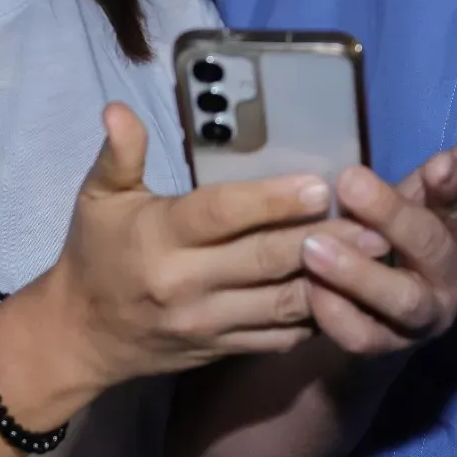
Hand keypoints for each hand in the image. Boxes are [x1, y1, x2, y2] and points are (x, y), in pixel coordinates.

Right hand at [46, 104, 387, 389]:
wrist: (80, 337)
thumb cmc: (94, 254)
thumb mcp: (97, 198)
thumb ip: (119, 154)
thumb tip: (117, 107)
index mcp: (159, 238)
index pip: (221, 215)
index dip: (271, 201)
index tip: (317, 185)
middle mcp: (187, 284)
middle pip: (265, 260)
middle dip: (323, 240)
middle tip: (374, 220)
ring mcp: (208, 323)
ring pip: (281, 302)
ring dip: (332, 280)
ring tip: (376, 253)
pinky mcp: (222, 349)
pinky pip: (278, 337)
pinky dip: (316, 318)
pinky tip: (349, 294)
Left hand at [300, 110, 456, 355]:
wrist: (381, 312)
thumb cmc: (410, 232)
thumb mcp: (436, 191)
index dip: (452, 186)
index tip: (437, 164)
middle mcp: (452, 277)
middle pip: (429, 247)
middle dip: (392, 214)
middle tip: (349, 181)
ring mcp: (421, 319)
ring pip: (399, 299)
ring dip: (356, 272)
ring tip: (312, 245)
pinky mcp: (385, 349)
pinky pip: (362, 337)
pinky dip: (334, 313)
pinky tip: (308, 286)